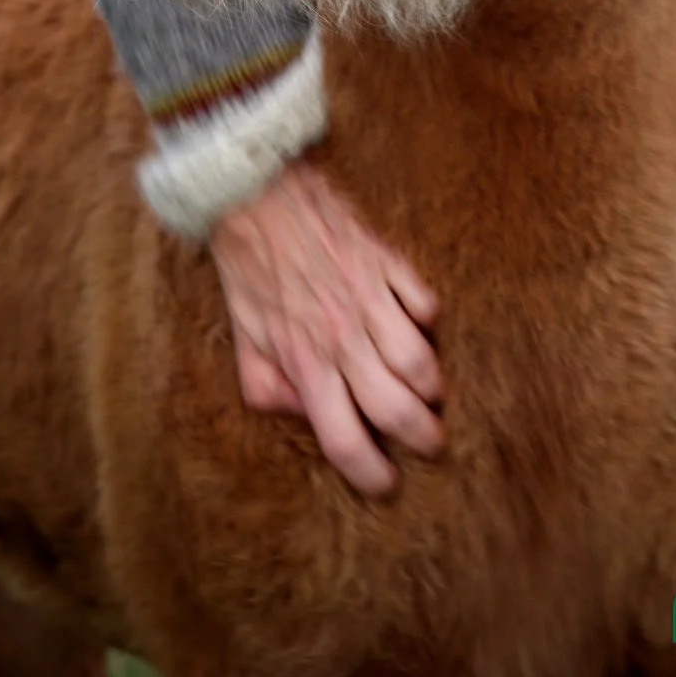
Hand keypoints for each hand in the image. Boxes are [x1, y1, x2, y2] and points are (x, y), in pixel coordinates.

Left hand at [209, 161, 443, 496]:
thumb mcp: (245, 341)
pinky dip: (429, 321)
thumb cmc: (247, 270)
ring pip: (422, 361)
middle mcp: (341, 338)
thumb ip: (273, 390)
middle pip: (398, 409)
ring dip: (430, 385)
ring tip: (427, 390)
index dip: (371, 474)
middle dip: (422, 438)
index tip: (385, 483)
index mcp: (304, 363)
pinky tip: (420, 325)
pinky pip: (425, 302)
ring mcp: (368, 297)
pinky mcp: (385, 261)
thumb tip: (309, 417)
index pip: (346, 440)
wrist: (252, 193)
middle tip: (429, 444)